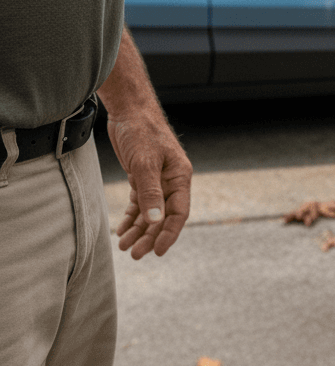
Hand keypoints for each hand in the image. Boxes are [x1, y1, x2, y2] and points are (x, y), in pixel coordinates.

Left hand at [106, 113, 191, 258]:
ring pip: (151, 212)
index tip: (157, 252)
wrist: (130, 111)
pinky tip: (122, 229)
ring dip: (139, 229)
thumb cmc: (142, 132)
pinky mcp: (142, 177)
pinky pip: (140, 203)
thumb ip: (150, 193)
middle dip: (150, 236)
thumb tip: (155, 221)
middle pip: (164, 216)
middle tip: (134, 254)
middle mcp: (171, 180)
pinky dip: (132, 217)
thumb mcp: (145, 163)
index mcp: (180, 176)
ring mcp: (157, 179)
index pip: (179, 212)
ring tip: (125, 245)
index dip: (170, 233)